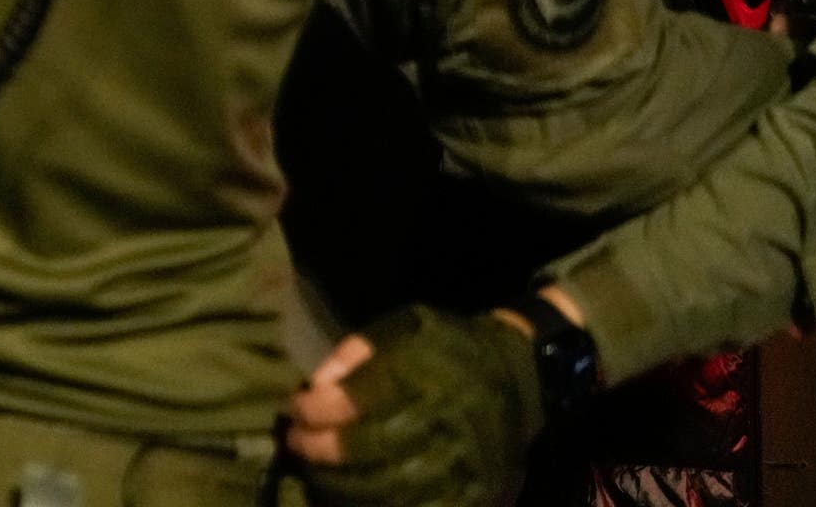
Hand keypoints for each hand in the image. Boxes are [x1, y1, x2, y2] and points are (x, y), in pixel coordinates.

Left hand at [284, 305, 543, 506]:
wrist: (522, 374)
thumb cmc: (450, 348)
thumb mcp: (404, 326)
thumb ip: (356, 351)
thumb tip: (315, 385)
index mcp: (424, 375)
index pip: (353, 401)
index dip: (313, 408)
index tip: (293, 407)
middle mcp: (442, 420)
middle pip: (366, 448)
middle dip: (320, 450)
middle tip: (296, 444)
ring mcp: (462, 463)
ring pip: (388, 489)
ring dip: (340, 487)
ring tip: (315, 475)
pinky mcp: (477, 494)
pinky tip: (354, 499)